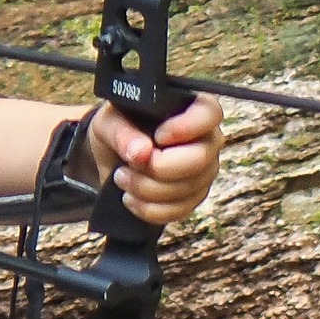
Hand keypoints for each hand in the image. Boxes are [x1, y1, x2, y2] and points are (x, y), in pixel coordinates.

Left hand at [86, 94, 223, 225]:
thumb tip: (140, 152)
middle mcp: (206, 138)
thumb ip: (122, 132)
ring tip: (121, 177)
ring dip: (147, 189)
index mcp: (192, 107)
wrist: (112, 155)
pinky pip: (180, 211)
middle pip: (201, 159)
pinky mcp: (194, 196)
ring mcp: (204, 170)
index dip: (186, 127)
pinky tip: (130, 197)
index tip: (158, 137)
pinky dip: (149, 208)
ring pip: (188, 188)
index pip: (209, 113)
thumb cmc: (118, 127)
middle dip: (160, 168)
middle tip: (130, 164)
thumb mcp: (109, 121)